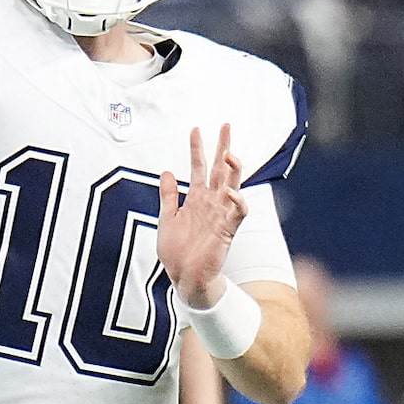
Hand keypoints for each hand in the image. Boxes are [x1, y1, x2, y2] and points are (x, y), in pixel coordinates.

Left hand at [156, 123, 244, 309]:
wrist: (184, 278)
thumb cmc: (177, 252)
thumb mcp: (166, 218)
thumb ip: (169, 195)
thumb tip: (166, 172)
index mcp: (197, 199)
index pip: (199, 168)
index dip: (197, 149)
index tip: (196, 129)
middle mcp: (211, 203)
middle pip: (221, 170)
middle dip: (223, 147)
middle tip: (226, 126)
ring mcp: (220, 215)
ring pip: (232, 186)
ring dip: (233, 170)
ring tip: (230, 154)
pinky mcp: (227, 230)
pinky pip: (236, 213)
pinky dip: (236, 201)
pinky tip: (231, 191)